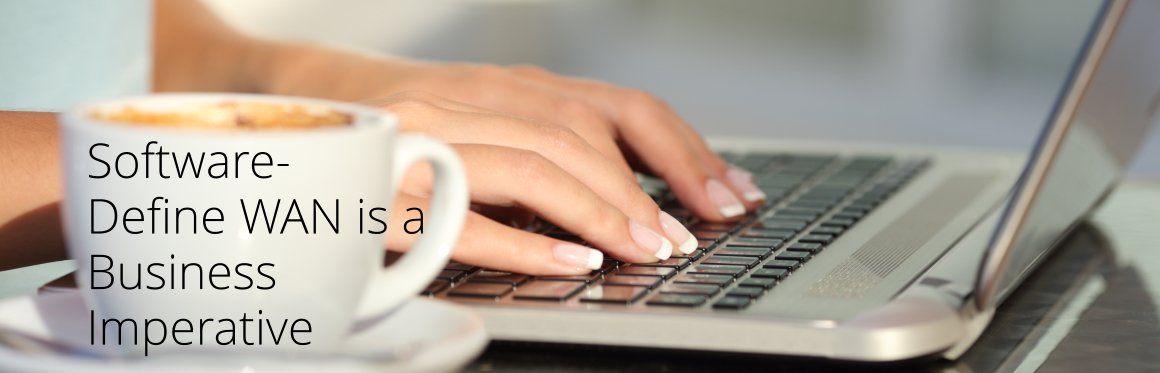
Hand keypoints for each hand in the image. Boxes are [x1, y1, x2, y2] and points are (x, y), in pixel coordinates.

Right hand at [366, 91, 699, 274]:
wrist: (291, 118)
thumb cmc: (407, 132)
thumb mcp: (487, 123)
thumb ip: (549, 145)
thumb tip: (640, 200)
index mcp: (510, 86)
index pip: (618, 107)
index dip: (682, 151)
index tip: (728, 195)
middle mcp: (471, 99)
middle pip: (579, 133)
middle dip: (642, 192)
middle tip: (679, 242)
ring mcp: (424, 137)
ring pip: (529, 163)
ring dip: (597, 212)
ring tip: (639, 253)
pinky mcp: (383, 187)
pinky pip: (464, 216)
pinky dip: (525, 244)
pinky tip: (571, 264)